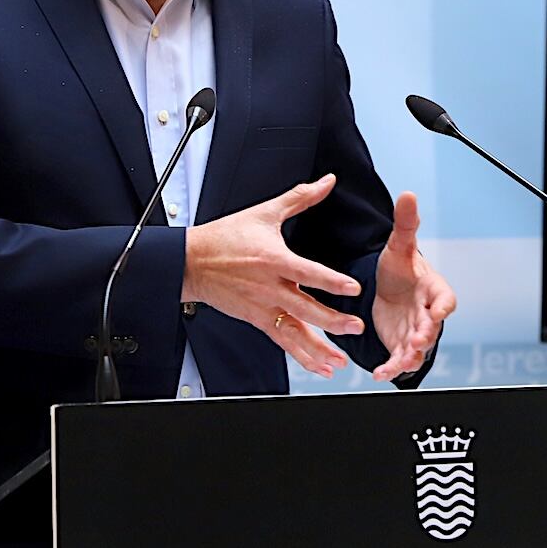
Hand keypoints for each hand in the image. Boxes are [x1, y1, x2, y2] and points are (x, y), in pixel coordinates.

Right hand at [181, 174, 364, 376]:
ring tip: (339, 360)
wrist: (190, 261)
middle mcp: (269, 287)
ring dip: (318, 348)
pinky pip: (281, 340)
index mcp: (273, 259)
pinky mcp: (255, 319)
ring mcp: (262, 306)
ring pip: (294, 332)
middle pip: (304, 308)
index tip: (353, 289)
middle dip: (332, 321)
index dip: (331, 281)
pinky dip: (301, 355)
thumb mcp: (265, 212)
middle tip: (356, 327)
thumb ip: (300, 198)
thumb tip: (327, 181)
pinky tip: (320, 365)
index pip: (307, 272)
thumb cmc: (225, 237)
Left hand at [370, 191, 457, 382]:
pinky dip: (392, 367)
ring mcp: (415, 332)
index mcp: (433, 289)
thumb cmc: (399, 268)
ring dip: (410, 357)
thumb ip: (406, 224)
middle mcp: (428, 314)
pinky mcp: (401, 345)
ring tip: (399, 363)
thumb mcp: (398, 246)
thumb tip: (408, 193)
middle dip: (426, 335)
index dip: (442, 306)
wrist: (387, 289)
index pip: (445, 299)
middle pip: (433, 327)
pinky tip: (379, 373)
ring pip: (418, 349)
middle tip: (418, 341)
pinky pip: (400, 360)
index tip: (438, 311)